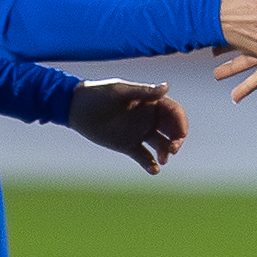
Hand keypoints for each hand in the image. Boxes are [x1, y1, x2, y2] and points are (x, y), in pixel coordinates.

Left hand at [68, 79, 186, 173]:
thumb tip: (167, 86)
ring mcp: (139, 132)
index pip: (174, 113)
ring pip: (160, 145)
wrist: (74, 107)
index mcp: (150, 102)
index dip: (181, 124)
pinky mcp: (128, 145)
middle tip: (172, 150)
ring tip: (162, 161)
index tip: (179, 136)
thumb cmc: (97, 93)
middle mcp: (148, 118)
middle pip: (172, 130)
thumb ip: (144, 91)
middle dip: (177, 140)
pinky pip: (144, 157)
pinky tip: (153, 170)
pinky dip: (150, 165)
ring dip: (165, 153)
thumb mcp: (121, 91)